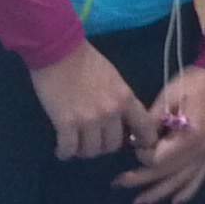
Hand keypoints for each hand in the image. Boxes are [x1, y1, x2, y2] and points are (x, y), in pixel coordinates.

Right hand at [28, 43, 154, 162]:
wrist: (60, 51)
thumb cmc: (87, 62)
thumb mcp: (114, 80)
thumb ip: (120, 101)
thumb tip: (122, 122)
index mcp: (126, 99)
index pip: (144, 128)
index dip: (142, 141)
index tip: (135, 144)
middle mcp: (111, 112)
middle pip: (114, 145)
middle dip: (104, 146)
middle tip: (94, 141)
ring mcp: (88, 119)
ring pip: (92, 151)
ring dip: (84, 150)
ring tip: (77, 144)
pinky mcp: (65, 123)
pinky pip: (69, 149)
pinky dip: (65, 152)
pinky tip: (63, 150)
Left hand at [116, 68, 204, 203]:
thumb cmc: (194, 83)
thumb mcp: (168, 96)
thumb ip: (151, 121)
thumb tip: (135, 141)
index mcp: (189, 137)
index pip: (157, 158)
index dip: (141, 154)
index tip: (132, 144)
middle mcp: (199, 151)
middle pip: (166, 173)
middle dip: (140, 179)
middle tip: (117, 183)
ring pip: (180, 181)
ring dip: (159, 193)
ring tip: (139, 203)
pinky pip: (198, 178)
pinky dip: (186, 192)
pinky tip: (175, 202)